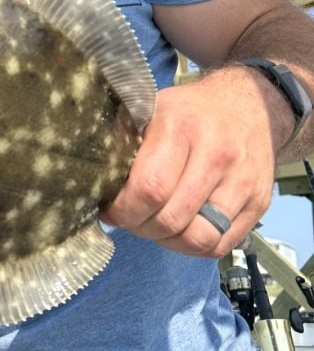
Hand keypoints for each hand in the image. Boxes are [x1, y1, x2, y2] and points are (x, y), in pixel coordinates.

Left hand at [101, 70, 275, 257]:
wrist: (248, 103)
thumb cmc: (189, 110)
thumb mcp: (151, 108)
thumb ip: (123, 138)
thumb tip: (90, 176)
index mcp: (181, 127)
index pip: (149, 188)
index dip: (123, 210)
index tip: (109, 210)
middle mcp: (217, 155)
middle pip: (171, 219)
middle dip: (140, 228)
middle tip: (129, 219)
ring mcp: (242, 181)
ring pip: (198, 239)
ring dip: (167, 242)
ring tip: (154, 226)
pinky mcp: (259, 203)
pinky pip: (221, 245)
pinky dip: (194, 247)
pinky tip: (180, 229)